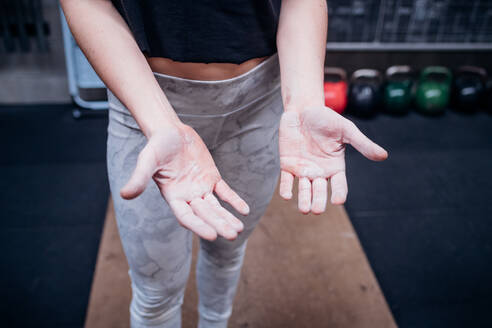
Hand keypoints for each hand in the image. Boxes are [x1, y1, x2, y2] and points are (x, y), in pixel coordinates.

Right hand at [120, 124, 249, 240]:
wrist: (170, 131)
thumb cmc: (156, 146)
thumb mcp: (147, 160)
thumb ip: (138, 178)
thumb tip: (124, 195)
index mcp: (173, 197)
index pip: (187, 216)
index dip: (199, 226)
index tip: (212, 236)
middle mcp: (188, 196)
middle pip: (205, 215)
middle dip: (218, 224)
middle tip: (232, 236)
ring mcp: (201, 188)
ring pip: (216, 207)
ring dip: (227, 217)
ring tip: (239, 230)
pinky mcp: (212, 177)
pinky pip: (225, 192)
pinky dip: (234, 200)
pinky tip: (245, 211)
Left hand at [279, 107, 387, 213]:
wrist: (303, 110)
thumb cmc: (327, 119)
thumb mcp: (346, 130)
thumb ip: (362, 144)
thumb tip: (384, 155)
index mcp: (335, 166)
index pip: (339, 185)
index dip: (339, 194)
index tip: (337, 201)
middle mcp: (319, 171)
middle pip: (320, 191)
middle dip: (318, 201)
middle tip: (317, 210)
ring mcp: (303, 169)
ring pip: (304, 189)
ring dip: (304, 200)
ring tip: (304, 209)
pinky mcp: (288, 165)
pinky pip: (286, 180)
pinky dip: (286, 189)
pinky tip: (286, 196)